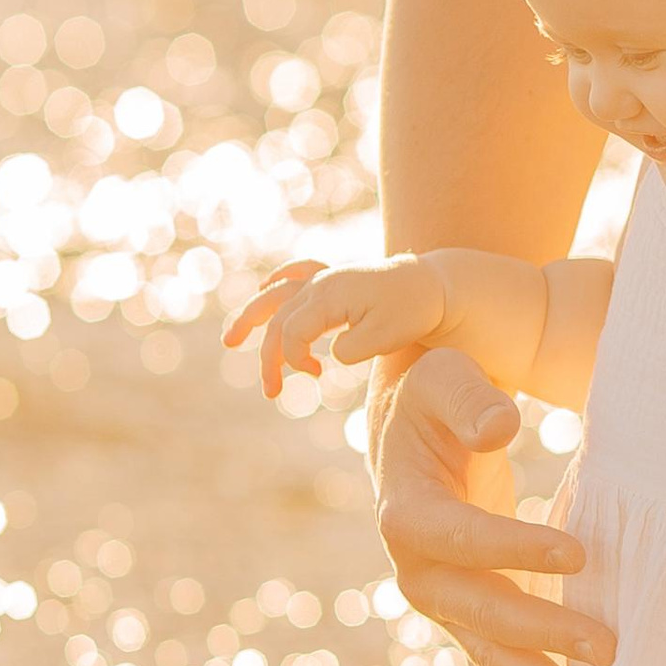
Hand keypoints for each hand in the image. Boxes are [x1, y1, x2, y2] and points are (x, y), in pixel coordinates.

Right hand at [222, 256, 443, 399]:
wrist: (436, 285)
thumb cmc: (413, 311)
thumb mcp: (384, 337)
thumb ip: (351, 350)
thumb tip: (330, 355)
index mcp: (329, 295)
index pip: (290, 332)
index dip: (292, 360)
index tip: (316, 376)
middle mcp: (321, 283)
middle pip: (277, 319)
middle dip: (268, 357)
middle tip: (270, 392)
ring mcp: (327, 278)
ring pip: (278, 294)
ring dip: (253, 317)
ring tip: (230, 341)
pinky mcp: (336, 279)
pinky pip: (298, 272)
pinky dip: (279, 281)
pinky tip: (266, 287)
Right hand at [372, 347, 611, 665]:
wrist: (408, 428)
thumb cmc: (434, 392)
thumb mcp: (444, 377)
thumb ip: (470, 400)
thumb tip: (502, 428)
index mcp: (406, 511)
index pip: (461, 538)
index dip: (516, 548)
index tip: (580, 554)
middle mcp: (414, 569)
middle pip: (477, 611)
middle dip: (540, 635)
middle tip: (607, 647)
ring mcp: (437, 599)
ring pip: (484, 652)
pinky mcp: (460, 614)